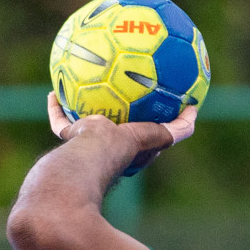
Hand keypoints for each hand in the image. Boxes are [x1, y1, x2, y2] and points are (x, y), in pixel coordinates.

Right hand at [48, 94, 196, 171]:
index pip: (140, 140)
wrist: (87, 160)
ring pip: (82, 126)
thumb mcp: (154, 137)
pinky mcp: (67, 140)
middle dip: (113, 117)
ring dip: (81, 111)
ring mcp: (84, 147)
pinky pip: (60, 121)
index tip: (148, 109)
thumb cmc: (120, 151)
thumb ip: (175, 130)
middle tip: (115, 95)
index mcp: (127, 152)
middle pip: (110, 132)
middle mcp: (105, 151)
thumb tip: (194, 112)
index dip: (145, 127)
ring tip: (80, 88)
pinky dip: (57, 108)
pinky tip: (55, 91)